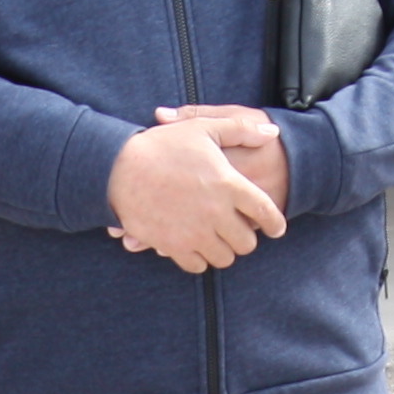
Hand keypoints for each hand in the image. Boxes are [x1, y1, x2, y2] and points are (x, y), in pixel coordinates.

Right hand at [107, 117, 288, 271]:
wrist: (117, 168)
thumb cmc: (161, 145)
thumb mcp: (203, 128)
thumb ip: (241, 129)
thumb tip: (272, 132)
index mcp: (228, 184)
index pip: (266, 212)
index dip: (275, 223)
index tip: (276, 228)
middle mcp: (216, 212)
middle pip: (247, 242)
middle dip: (245, 237)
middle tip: (238, 231)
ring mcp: (195, 232)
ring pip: (225, 258)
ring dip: (223, 250)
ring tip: (216, 239)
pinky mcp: (174, 246)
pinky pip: (198, 266)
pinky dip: (200, 259)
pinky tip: (195, 246)